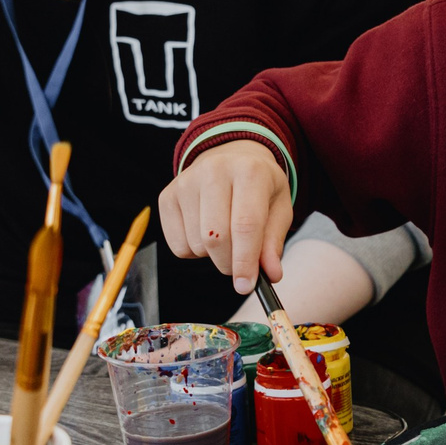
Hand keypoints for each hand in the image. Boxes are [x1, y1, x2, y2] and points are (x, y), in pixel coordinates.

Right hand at [161, 140, 292, 293]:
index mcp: (249, 171)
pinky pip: (177, 245)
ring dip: (212, 256)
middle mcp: (214, 170)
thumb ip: (274, 242)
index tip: (246, 286)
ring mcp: (186, 182)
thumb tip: (271, 275)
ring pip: (196, 244)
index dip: (245, 261)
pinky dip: (193, 252)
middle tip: (239, 266)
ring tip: (225, 239)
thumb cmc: (259, 187)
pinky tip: (204, 233)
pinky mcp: (166, 197)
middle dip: (229, 263)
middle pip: (216, 238)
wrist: (231, 158)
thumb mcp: (278, 208)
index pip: (245, 225)